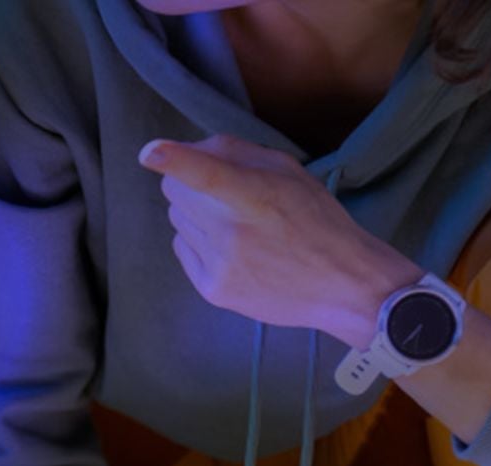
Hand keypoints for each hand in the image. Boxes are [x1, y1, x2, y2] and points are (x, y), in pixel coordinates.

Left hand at [138, 133, 419, 349]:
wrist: (342, 286)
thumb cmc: (316, 220)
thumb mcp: (288, 172)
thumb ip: (237, 153)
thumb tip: (187, 150)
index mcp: (257, 197)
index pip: (208, 175)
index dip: (176, 160)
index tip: (148, 153)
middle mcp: (234, 233)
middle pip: (174, 191)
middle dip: (189, 183)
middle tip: (223, 191)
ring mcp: (220, 265)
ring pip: (176, 219)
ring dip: (196, 213)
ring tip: (237, 224)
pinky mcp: (212, 290)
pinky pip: (182, 248)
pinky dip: (199, 241)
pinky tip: (233, 248)